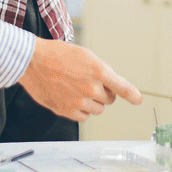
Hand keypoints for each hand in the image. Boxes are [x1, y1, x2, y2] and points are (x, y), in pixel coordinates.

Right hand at [17, 38, 141, 120]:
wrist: (33, 62)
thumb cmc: (57, 55)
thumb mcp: (85, 55)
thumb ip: (101, 70)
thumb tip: (111, 84)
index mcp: (98, 71)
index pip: (121, 87)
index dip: (131, 94)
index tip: (138, 100)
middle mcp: (91, 88)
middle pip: (109, 100)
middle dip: (103, 93)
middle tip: (88, 82)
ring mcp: (79, 101)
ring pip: (97, 110)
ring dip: (92, 102)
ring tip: (77, 89)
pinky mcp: (67, 111)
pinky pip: (84, 117)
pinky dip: (81, 110)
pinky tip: (71, 97)